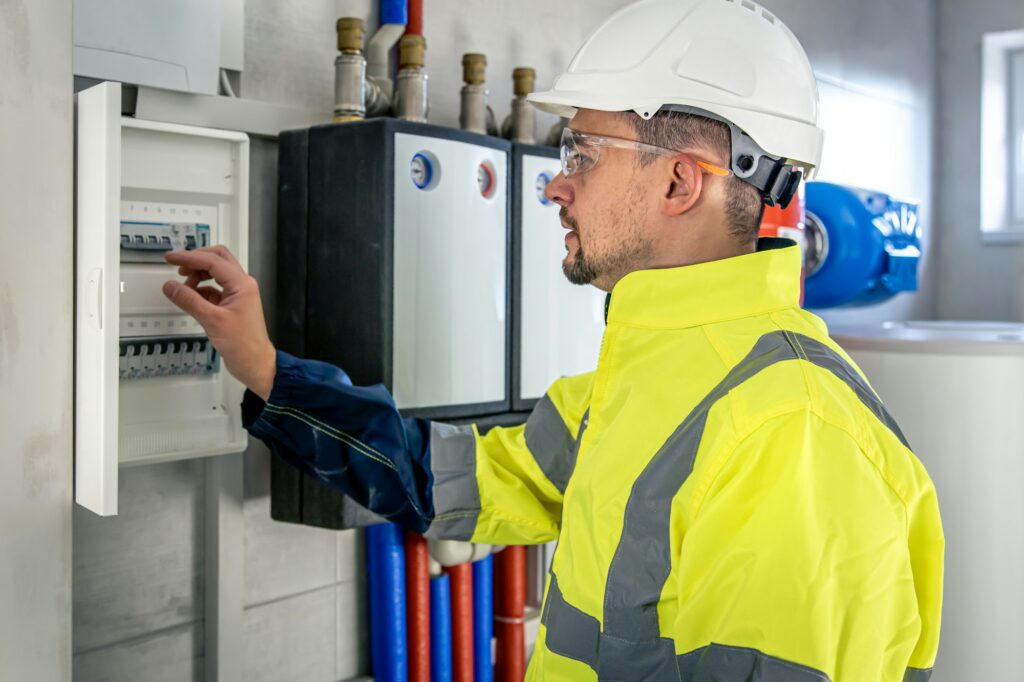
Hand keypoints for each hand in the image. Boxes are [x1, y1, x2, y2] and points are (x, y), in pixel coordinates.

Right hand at [162, 246, 276, 400]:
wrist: (255, 364)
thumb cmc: (244, 346)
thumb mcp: (212, 321)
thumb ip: (189, 301)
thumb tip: (172, 287)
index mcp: (242, 284)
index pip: (213, 261)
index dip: (189, 257)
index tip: (171, 258)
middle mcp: (242, 286)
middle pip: (218, 260)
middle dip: (196, 260)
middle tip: (177, 265)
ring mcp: (237, 295)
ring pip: (215, 274)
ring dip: (197, 276)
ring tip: (183, 286)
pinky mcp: (230, 305)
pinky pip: (213, 289)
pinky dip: (200, 290)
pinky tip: (190, 297)